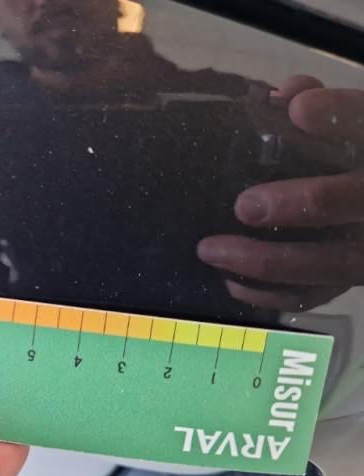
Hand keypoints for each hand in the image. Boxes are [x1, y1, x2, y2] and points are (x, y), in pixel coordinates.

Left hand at [198, 75, 363, 310]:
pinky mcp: (350, 279)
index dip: (341, 115)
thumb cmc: (352, 161)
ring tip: (211, 250)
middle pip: (355, 203)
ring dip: (265, 261)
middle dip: (302, 204)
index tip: (298, 110)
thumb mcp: (352, 128)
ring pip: (330, 264)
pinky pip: (314, 295)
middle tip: (246, 206)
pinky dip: (271, 295)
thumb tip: (286, 96)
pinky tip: (231, 284)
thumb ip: (326, 109)